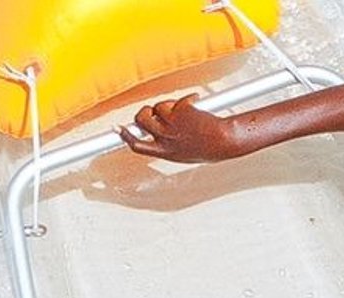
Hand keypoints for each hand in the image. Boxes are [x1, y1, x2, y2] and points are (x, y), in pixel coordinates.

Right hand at [118, 94, 247, 162]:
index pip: (137, 145)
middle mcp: (165, 138)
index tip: (117, 128)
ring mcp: (172, 124)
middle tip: (156, 110)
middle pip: (141, 120)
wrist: (226, 141)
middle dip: (145, 112)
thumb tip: (159, 130)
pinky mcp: (180, 111)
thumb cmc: (211, 148)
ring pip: (159, 107)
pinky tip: (197, 102)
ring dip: (169, 105)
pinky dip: (189, 99)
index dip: (125, 136)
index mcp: (165, 152)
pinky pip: (179, 100)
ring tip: (185, 109)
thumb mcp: (185, 152)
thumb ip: (170, 144)